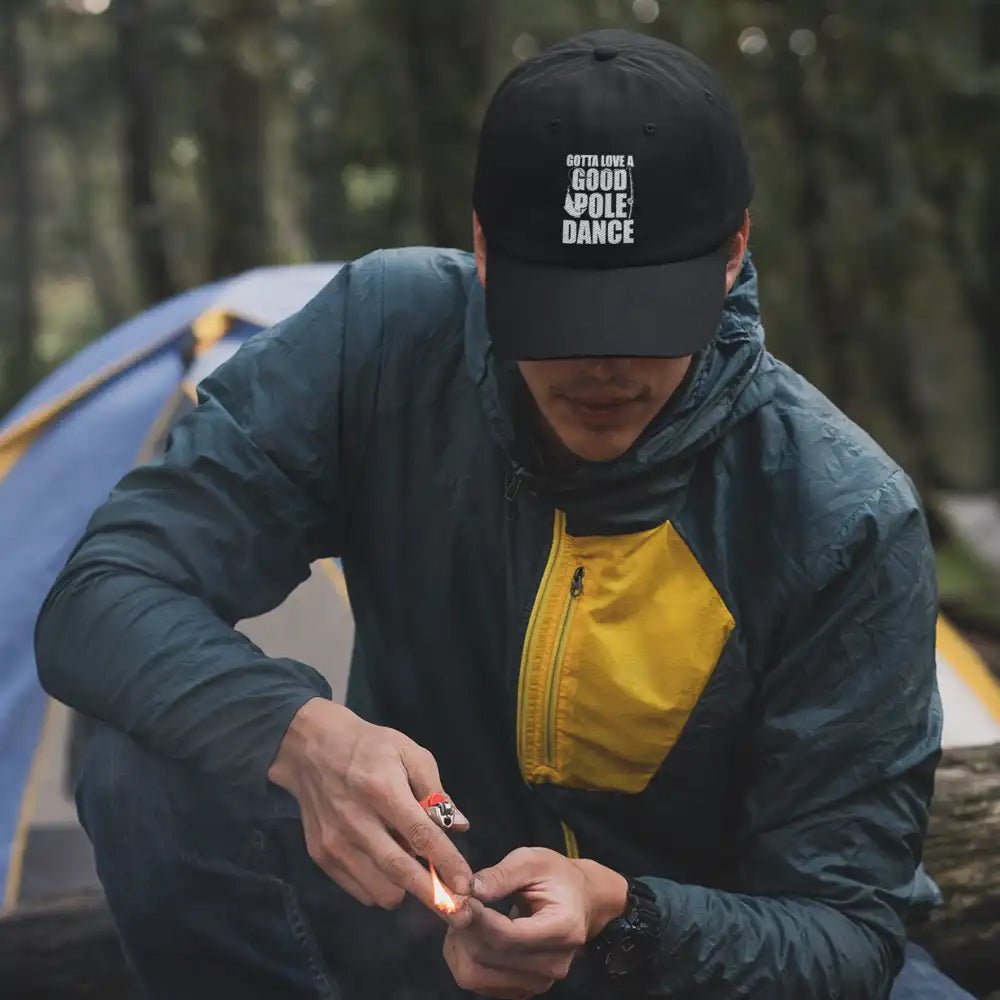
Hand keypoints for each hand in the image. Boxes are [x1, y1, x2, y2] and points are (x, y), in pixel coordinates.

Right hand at [267, 697, 472, 918]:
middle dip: (434, 896)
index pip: (420, 835)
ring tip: (417, 868)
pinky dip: (383, 887)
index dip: (446, 863)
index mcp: (382, 789)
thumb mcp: (410, 753)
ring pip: (381, 890)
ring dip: (407, 889)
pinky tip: (389, 864)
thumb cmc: (370, 748)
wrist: (312, 749)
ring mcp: (335, 842)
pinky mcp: (321, 856)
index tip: (468, 885)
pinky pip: (361, 890)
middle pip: (399, 870)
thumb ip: (435, 792)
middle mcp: (355, 820)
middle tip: (461, 912)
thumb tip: (459, 826)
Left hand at [443, 846, 627, 998]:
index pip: (506, 936)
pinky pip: (479, 983)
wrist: (582, 902)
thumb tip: (467, 890)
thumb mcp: (532, 861)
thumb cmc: (557, 877)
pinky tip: (471, 934)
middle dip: (463, 929)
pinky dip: (464, 959)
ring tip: (464, 918)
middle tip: (457, 903)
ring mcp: (539, 982)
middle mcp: (553, 964)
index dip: (475, 919)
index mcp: (562, 929)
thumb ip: (500, 875)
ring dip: (459, 947)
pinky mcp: (524, 989)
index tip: (459, 898)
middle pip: (488, 958)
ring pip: (476, 976)